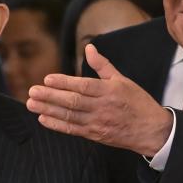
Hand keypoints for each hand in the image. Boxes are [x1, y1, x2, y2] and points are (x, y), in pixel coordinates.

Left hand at [26, 43, 173, 156]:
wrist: (150, 130)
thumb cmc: (137, 102)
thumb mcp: (123, 80)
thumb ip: (102, 65)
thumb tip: (89, 48)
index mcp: (109, 91)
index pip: (83, 86)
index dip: (64, 83)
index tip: (47, 79)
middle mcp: (102, 107)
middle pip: (72, 102)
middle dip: (50, 97)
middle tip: (32, 92)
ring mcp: (98, 123)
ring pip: (70, 116)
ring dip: (49, 110)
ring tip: (32, 104)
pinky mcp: (95, 135)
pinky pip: (73, 130)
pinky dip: (57, 125)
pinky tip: (43, 119)